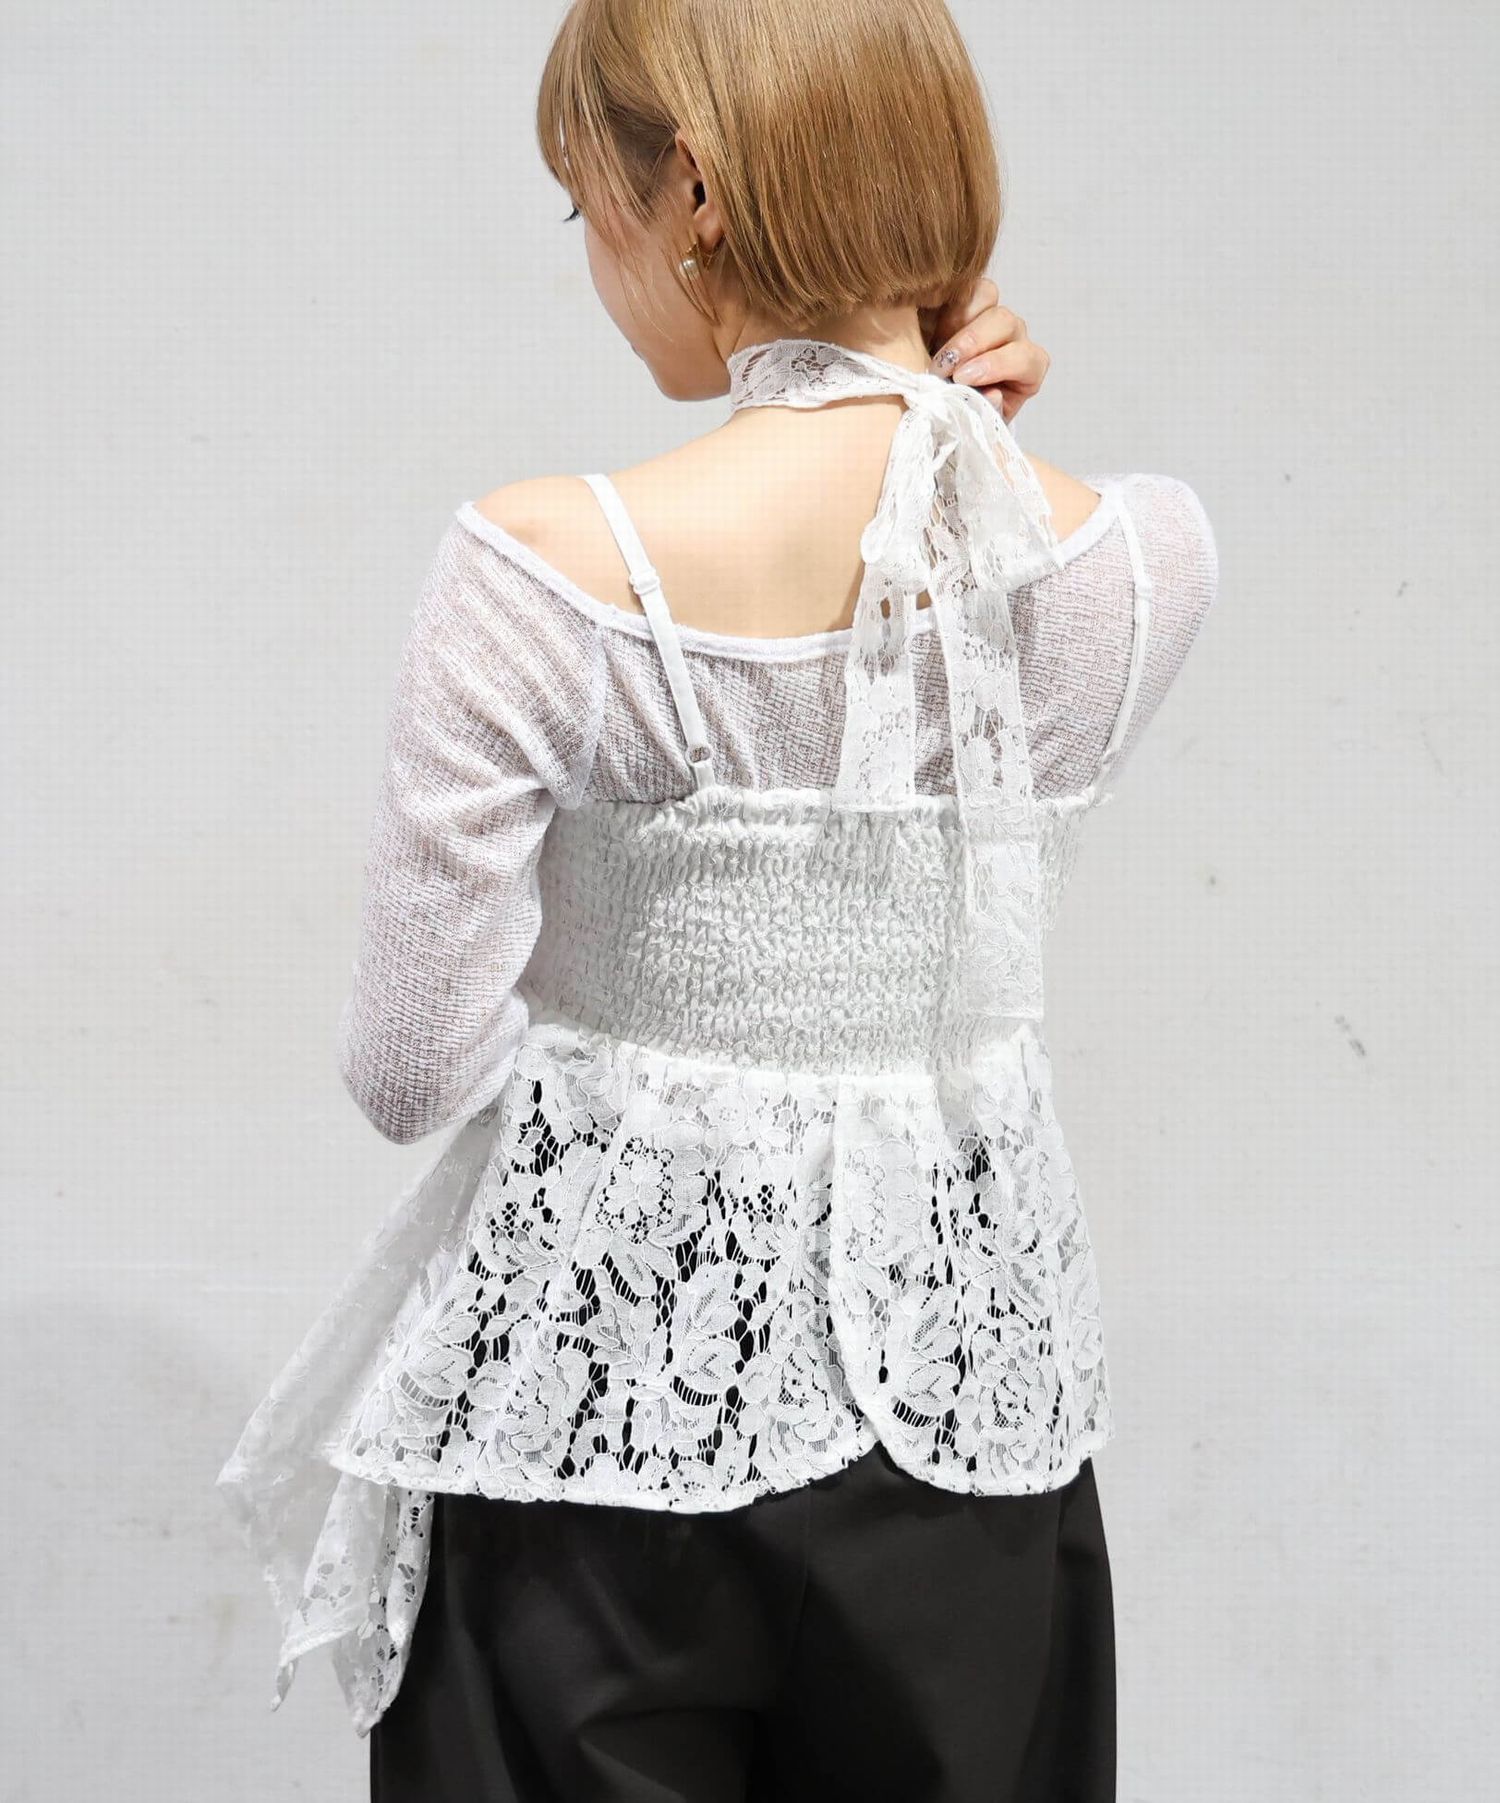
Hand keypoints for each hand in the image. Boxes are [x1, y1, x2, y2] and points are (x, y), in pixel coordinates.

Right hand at [919, 278, 1049, 423]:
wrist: (937, 402)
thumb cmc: (962, 414)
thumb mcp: (974, 421)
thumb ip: (985, 410)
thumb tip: (993, 394)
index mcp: (1027, 368)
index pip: (1025, 358)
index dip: (995, 365)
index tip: (962, 378)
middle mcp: (1013, 337)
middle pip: (1005, 321)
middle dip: (971, 342)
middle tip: (942, 365)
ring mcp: (990, 314)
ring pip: (986, 295)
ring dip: (957, 320)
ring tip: (933, 344)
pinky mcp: (965, 300)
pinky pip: (963, 286)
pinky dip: (945, 301)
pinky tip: (927, 324)